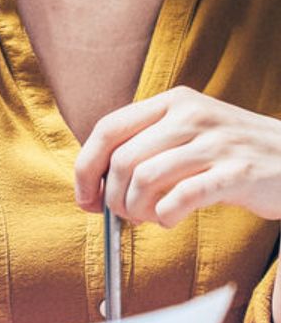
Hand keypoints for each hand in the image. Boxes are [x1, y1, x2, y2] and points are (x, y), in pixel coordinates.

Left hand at [75, 87, 280, 227]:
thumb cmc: (233, 154)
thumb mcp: (190, 132)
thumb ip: (147, 146)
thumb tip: (96, 183)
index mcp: (173, 102)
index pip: (108, 128)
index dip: (86, 168)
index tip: (86, 198)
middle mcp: (191, 116)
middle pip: (122, 160)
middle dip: (113, 199)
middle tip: (125, 215)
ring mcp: (215, 142)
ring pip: (145, 179)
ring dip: (137, 210)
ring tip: (150, 217)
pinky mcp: (236, 173)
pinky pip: (181, 198)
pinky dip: (166, 216)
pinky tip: (171, 219)